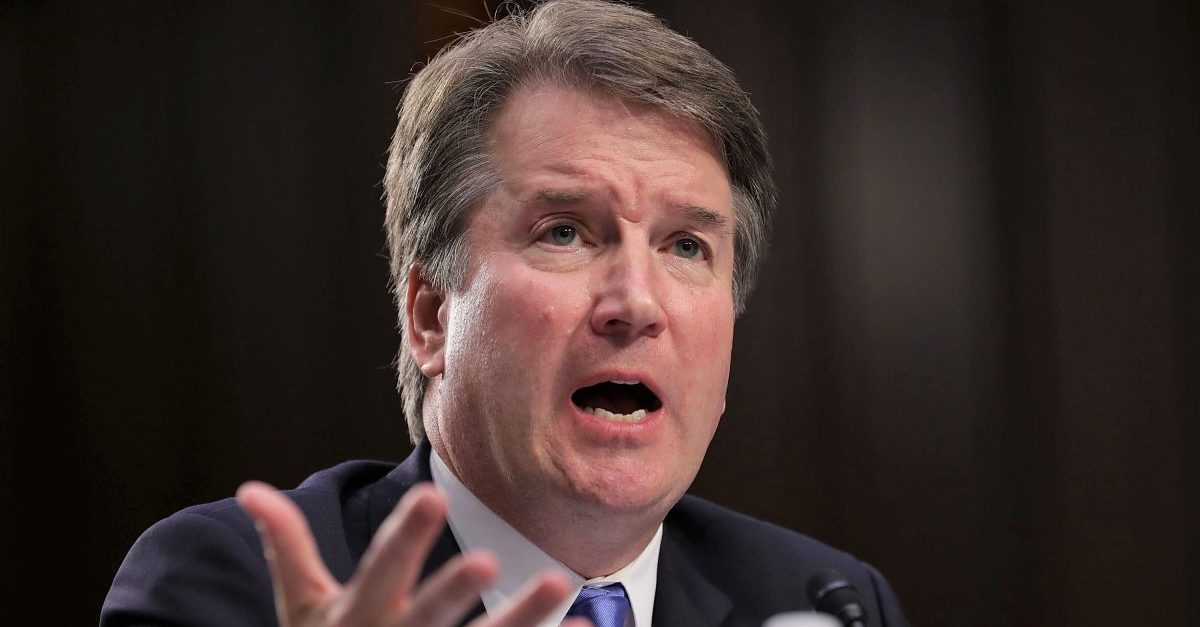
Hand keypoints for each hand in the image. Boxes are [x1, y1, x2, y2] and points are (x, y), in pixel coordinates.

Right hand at [237, 481, 590, 626]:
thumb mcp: (300, 610)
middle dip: (451, 590)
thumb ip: (287, 548)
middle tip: (484, 557)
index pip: (381, 569)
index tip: (432, 494)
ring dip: (521, 620)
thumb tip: (251, 488)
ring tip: (558, 584)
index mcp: (358, 617)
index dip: (405, 536)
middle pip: (428, 616)